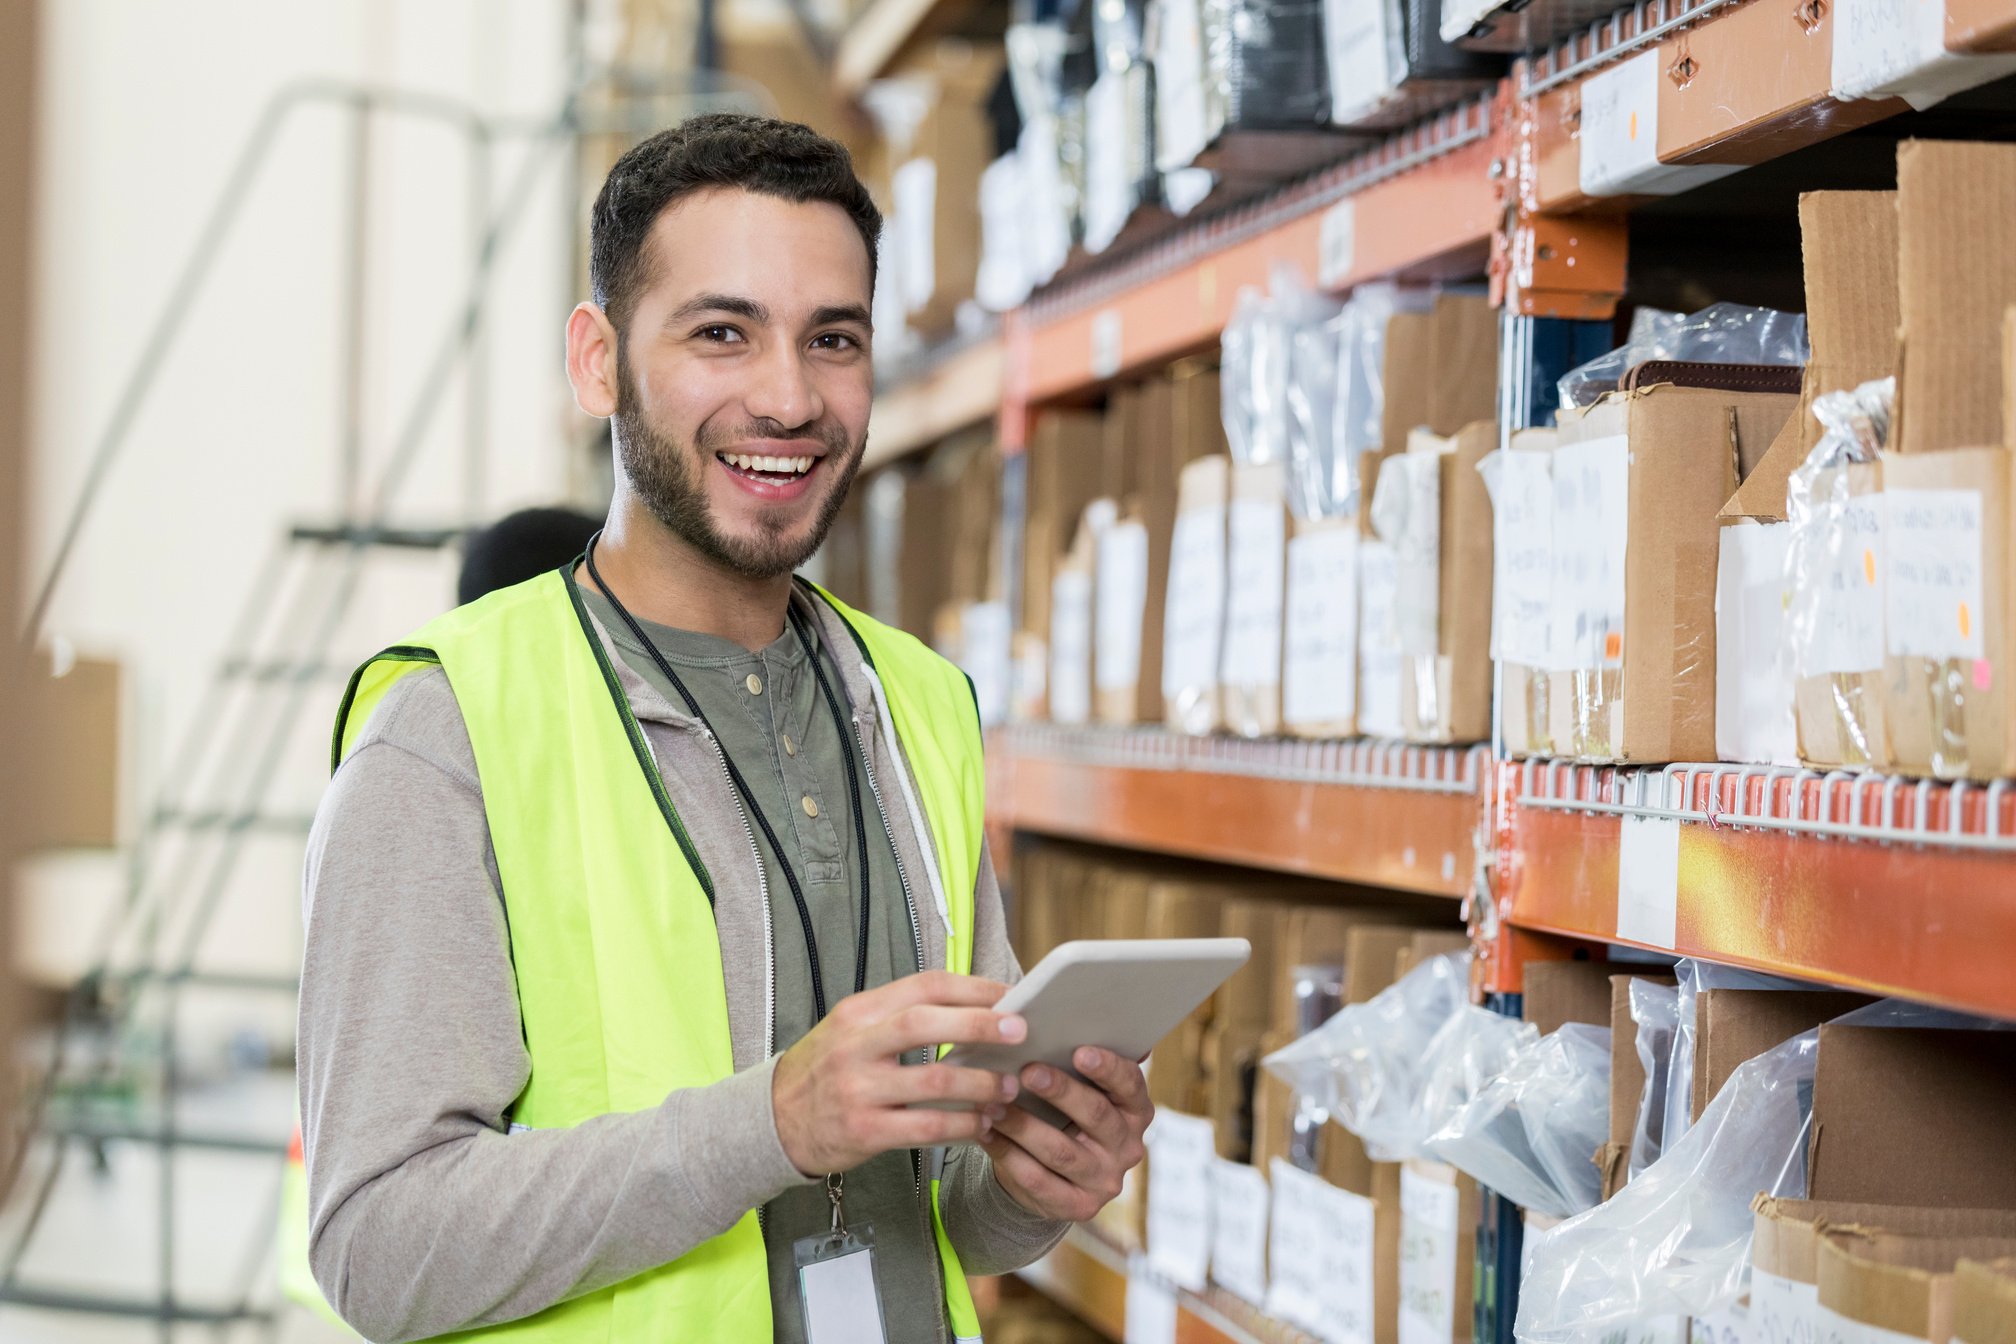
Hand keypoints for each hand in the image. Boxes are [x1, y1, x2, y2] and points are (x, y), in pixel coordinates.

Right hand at [772, 970, 1026, 1174]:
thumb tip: (976, 1011)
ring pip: (933, 1082)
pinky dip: (962, 1127)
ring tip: (1008, 1088)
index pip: (923, 986)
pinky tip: (982, 1125)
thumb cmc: (829, 1070)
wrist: (773, 1120)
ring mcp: (858, 1089)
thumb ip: (903, 1018)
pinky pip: (926, 1128)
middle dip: (980, 1024)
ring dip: (980, 1084)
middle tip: (1020, 1031)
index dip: (972, 988)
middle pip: (926, 1023)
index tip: (1010, 994)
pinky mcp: (864, 1131)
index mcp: (860, 1011)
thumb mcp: (853, 1029)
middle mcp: (856, 1045)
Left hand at [980, 1046, 1152, 1221]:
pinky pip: (1039, 1181)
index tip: (1079, 1050)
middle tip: (1028, 1071)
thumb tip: (1062, 1017)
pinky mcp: (1077, 1207)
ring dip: (1024, 1125)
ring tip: (993, 1103)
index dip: (1107, 1068)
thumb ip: (1078, 1061)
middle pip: (1096, 1116)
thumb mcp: (1080, 1088)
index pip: (1129, 1085)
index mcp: (1136, 1110)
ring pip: (1061, 1150)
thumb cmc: (1064, 1112)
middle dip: (1061, 1092)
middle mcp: (1128, 1146)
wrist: (1053, 1172)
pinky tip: (985, 1133)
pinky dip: (1008, 1155)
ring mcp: (1104, 1181)